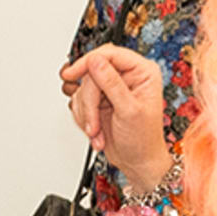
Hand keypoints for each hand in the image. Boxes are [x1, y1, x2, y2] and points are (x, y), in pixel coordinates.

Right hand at [59, 46, 172, 198]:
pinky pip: (79, 101)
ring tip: (97, 130)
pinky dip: (83, 117)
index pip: (109, 54)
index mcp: (142, 72)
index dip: (88, 62)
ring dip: (86, 113)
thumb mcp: (129, 110)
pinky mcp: (99, 101)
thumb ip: (111, 83)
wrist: (137, 162)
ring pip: (83, 89)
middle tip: (93, 120)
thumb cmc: (143, 139)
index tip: (73, 73)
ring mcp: (111, 89)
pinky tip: (96, 130)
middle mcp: (126, 77)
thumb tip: (96, 61)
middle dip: (89, 101)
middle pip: (91, 74)